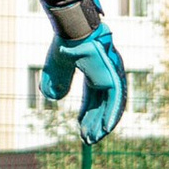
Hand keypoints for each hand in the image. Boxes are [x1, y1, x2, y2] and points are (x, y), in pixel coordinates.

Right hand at [38, 16, 126, 142]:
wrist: (72, 29)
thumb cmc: (65, 42)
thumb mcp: (57, 66)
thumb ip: (56, 81)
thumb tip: (52, 97)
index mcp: (94, 69)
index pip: (93, 96)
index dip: (86, 112)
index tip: (80, 126)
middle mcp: (105, 73)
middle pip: (102, 103)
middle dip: (94, 122)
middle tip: (87, 139)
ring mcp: (111, 75)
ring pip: (110, 105)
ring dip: (102, 123)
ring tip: (94, 139)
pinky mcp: (114, 77)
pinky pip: (115, 101)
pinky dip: (110, 116)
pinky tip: (104, 130)